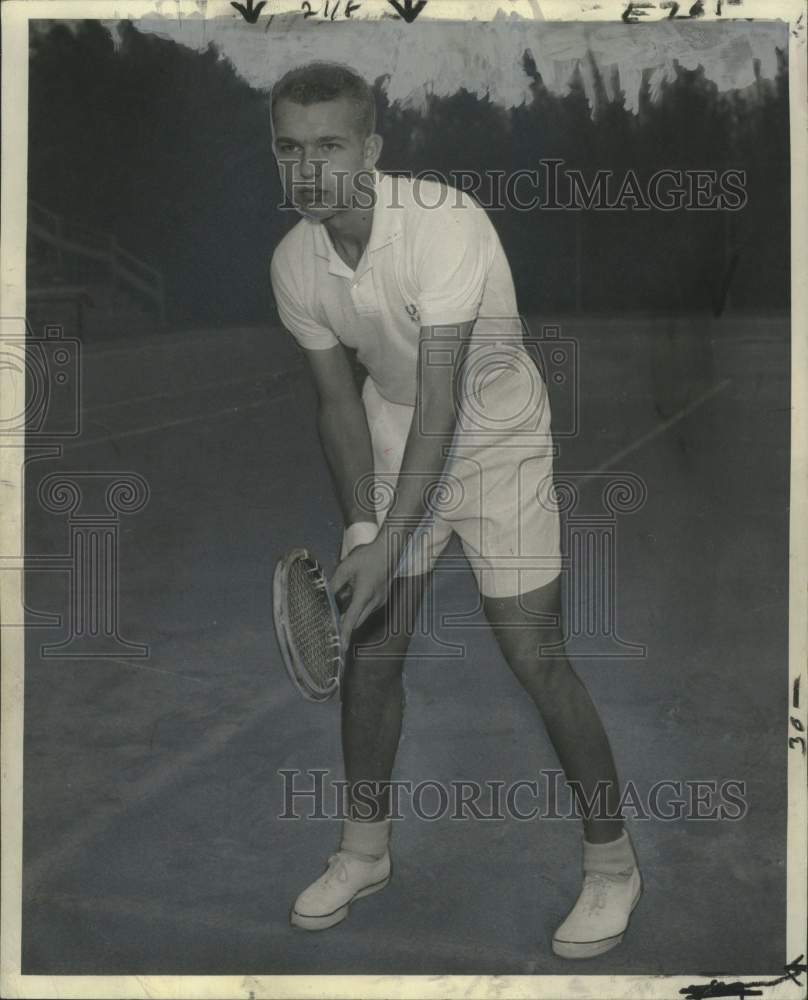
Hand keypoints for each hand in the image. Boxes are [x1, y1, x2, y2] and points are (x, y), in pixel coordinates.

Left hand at [330, 534, 396, 649]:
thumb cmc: (368, 556)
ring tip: (343, 599)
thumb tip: (326, 595)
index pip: (351, 620)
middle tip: (333, 619)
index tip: (341, 647)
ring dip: (353, 613)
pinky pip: (369, 608)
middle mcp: (374, 601)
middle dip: (345, 623)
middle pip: (357, 621)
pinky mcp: (383, 597)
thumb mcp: (346, 567)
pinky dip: (360, 606)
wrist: (389, 549)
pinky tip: (354, 593)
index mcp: (364, 594)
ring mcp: (380, 600)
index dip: (344, 634)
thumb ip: (335, 583)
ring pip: (363, 615)